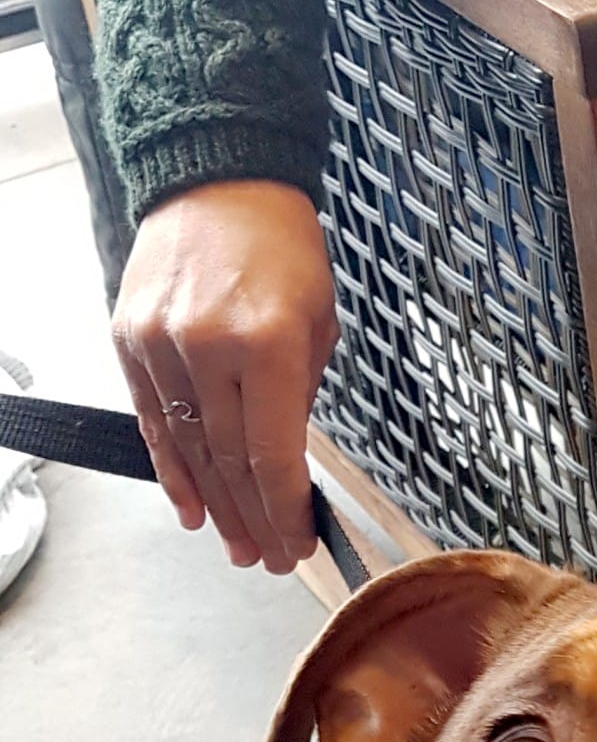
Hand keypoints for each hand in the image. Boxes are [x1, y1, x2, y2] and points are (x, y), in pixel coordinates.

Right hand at [113, 180, 339, 574]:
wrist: (219, 182)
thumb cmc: (283, 252)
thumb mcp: (320, 323)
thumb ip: (300, 395)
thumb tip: (287, 465)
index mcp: (270, 345)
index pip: (274, 455)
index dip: (285, 512)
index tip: (297, 546)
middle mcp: (209, 348)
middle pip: (229, 461)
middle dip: (252, 519)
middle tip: (267, 560)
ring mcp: (162, 344)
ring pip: (188, 448)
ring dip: (214, 505)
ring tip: (235, 545)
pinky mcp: (130, 339)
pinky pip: (152, 420)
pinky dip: (172, 468)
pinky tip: (192, 507)